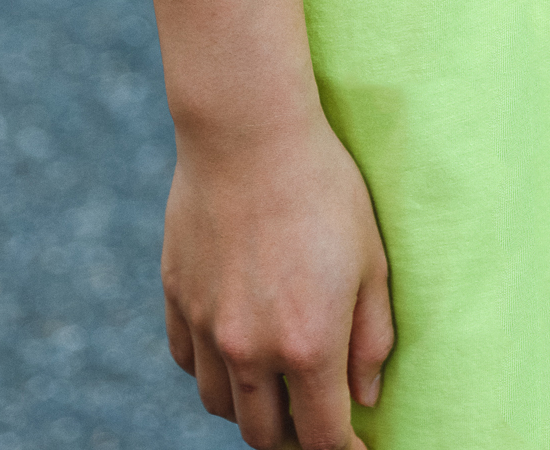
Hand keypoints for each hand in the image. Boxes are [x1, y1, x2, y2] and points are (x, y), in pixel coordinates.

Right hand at [161, 105, 393, 449]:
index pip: (322, 438)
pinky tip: (235, 346)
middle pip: (264, 435)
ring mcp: (207, 326)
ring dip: (250, 408)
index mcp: (307, 345)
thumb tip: (366, 396)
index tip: (357, 446)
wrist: (247, 131)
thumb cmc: (322, 187)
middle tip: (316, 414)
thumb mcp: (370, 259)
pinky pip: (188, 362)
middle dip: (294, 437)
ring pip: (221, 405)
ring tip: (275, 383)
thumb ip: (372, 337)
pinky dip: (211, 369)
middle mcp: (249, 349)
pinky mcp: (177, 296)